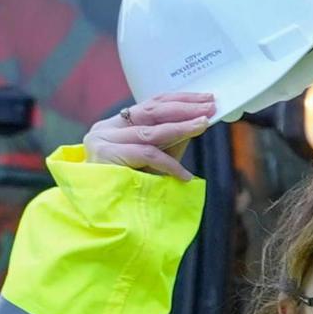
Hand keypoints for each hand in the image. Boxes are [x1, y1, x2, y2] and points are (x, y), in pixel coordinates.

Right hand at [84, 93, 214, 178]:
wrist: (102, 215)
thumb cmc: (129, 188)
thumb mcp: (155, 160)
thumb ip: (171, 141)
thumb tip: (198, 121)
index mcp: (115, 125)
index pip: (150, 104)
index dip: (179, 99)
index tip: (205, 98)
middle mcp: (106, 128)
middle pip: (151, 111)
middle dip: (184, 108)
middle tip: (210, 106)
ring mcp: (102, 140)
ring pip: (150, 131)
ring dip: (181, 127)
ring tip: (204, 124)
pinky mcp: (105, 155)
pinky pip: (145, 154)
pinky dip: (168, 164)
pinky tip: (185, 174)